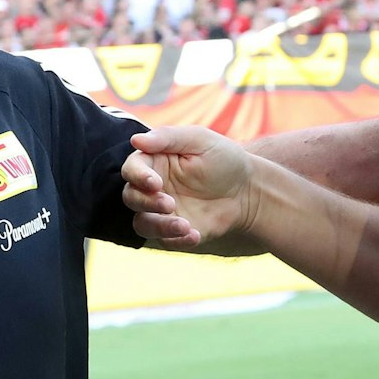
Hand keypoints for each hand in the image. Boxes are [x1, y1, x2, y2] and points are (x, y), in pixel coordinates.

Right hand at [120, 126, 259, 253]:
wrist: (247, 190)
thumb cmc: (222, 158)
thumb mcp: (199, 140)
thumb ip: (168, 138)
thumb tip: (135, 140)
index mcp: (154, 162)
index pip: (132, 169)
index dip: (138, 176)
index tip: (155, 183)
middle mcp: (151, 189)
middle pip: (131, 197)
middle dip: (146, 202)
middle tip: (169, 203)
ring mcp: (161, 213)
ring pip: (142, 224)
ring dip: (158, 226)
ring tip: (183, 225)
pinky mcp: (174, 232)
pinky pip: (165, 241)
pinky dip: (177, 241)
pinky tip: (195, 234)